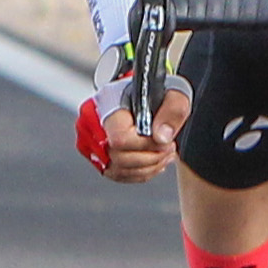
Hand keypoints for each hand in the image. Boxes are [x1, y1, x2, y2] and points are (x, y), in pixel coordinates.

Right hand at [76, 51, 191, 182]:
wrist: (147, 94)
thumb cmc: (158, 93)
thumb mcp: (174, 95)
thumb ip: (172, 112)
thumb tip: (162, 137)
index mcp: (109, 103)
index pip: (119, 137)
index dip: (145, 145)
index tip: (164, 141)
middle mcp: (94, 122)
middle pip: (118, 157)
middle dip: (150, 158)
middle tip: (168, 149)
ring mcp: (93, 141)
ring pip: (118, 169)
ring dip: (148, 167)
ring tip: (164, 155)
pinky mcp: (99, 155)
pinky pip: (117, 174)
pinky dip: (139, 173)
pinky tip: (154, 162)